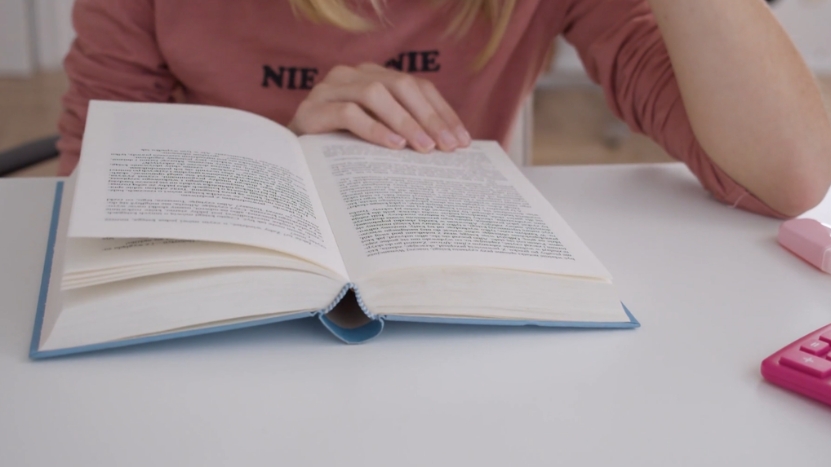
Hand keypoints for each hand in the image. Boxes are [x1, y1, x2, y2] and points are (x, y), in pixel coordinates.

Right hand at [288, 63, 470, 151]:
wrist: (294, 161)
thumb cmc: (341, 150)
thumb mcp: (379, 137)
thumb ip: (406, 132)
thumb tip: (451, 146)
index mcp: (374, 76)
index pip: (418, 86)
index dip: (442, 112)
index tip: (462, 140)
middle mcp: (352, 75)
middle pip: (400, 85)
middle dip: (429, 117)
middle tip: (447, 147)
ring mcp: (330, 88)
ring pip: (375, 94)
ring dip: (405, 122)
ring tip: (424, 148)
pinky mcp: (312, 109)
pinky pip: (348, 112)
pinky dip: (374, 129)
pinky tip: (393, 146)